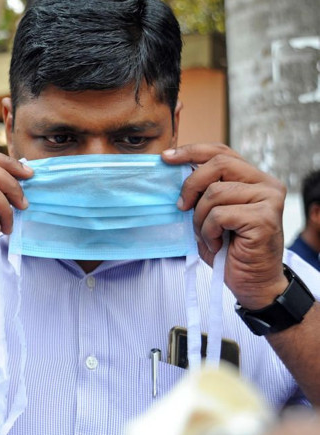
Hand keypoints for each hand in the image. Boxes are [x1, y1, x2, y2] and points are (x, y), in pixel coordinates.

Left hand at [163, 144, 287, 309]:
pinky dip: (209, 231)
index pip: (221, 152)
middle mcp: (267, 184)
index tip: (166, 157)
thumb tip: (174, 169)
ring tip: (207, 235)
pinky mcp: (265, 218)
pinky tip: (217, 244)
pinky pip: (220, 214)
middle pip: (219, 164)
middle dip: (191, 185)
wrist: (252, 282)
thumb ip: (203, 191)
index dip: (191, 151)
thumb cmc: (229, 248)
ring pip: (215, 192)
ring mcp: (269, 200)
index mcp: (254, 178)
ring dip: (200, 217)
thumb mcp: (211, 213)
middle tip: (181, 207)